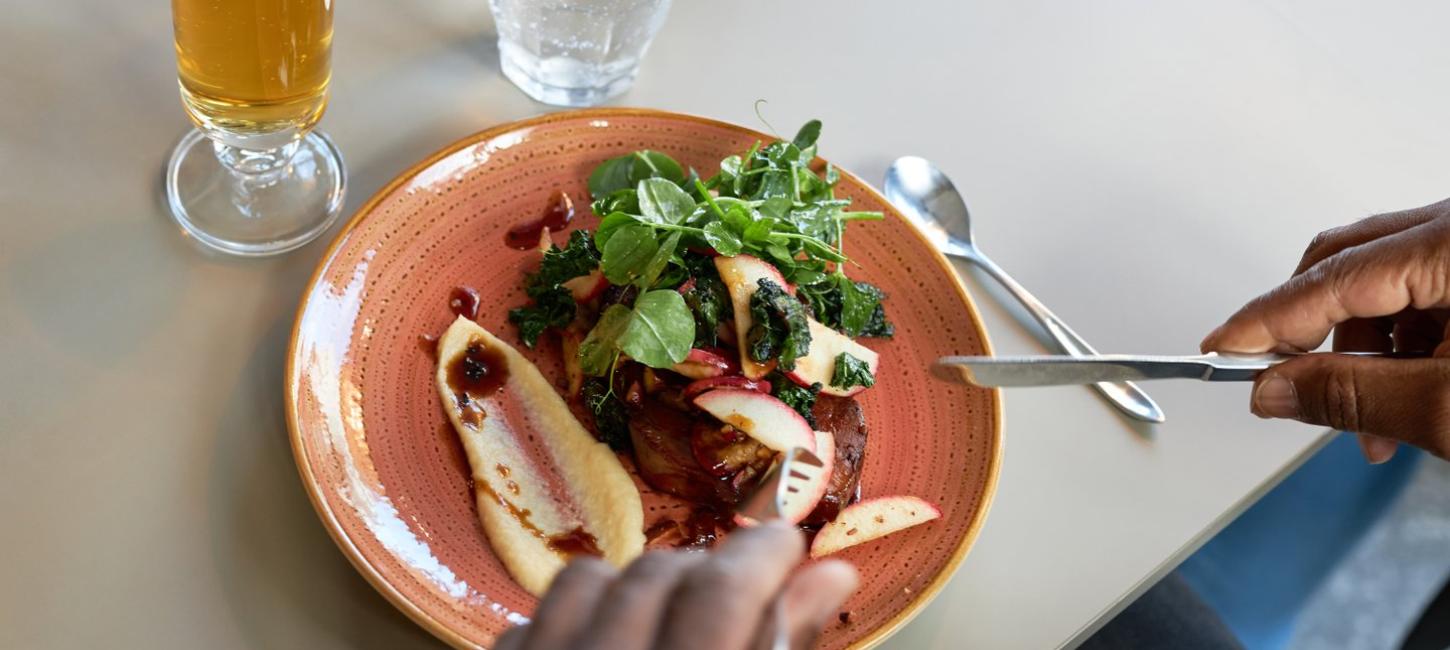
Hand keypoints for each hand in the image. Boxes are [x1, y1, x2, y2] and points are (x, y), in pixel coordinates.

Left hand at [496, 521, 858, 649]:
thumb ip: (782, 641)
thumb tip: (832, 573)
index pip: (720, 596)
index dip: (761, 558)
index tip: (787, 544)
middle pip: (656, 576)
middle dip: (707, 570)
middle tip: (741, 585)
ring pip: (587, 581)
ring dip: (635, 586)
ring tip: (669, 618)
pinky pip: (527, 624)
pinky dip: (572, 623)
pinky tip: (601, 647)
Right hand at [1201, 198, 1449, 462]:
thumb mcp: (1449, 407)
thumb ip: (1353, 395)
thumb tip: (1275, 389)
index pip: (1330, 278)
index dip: (1266, 321)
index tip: (1220, 349)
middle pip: (1347, 265)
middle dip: (1310, 334)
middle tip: (1280, 380)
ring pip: (1383, 284)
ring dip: (1361, 352)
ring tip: (1371, 420)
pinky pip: (1422, 294)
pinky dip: (1401, 346)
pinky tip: (1404, 394)